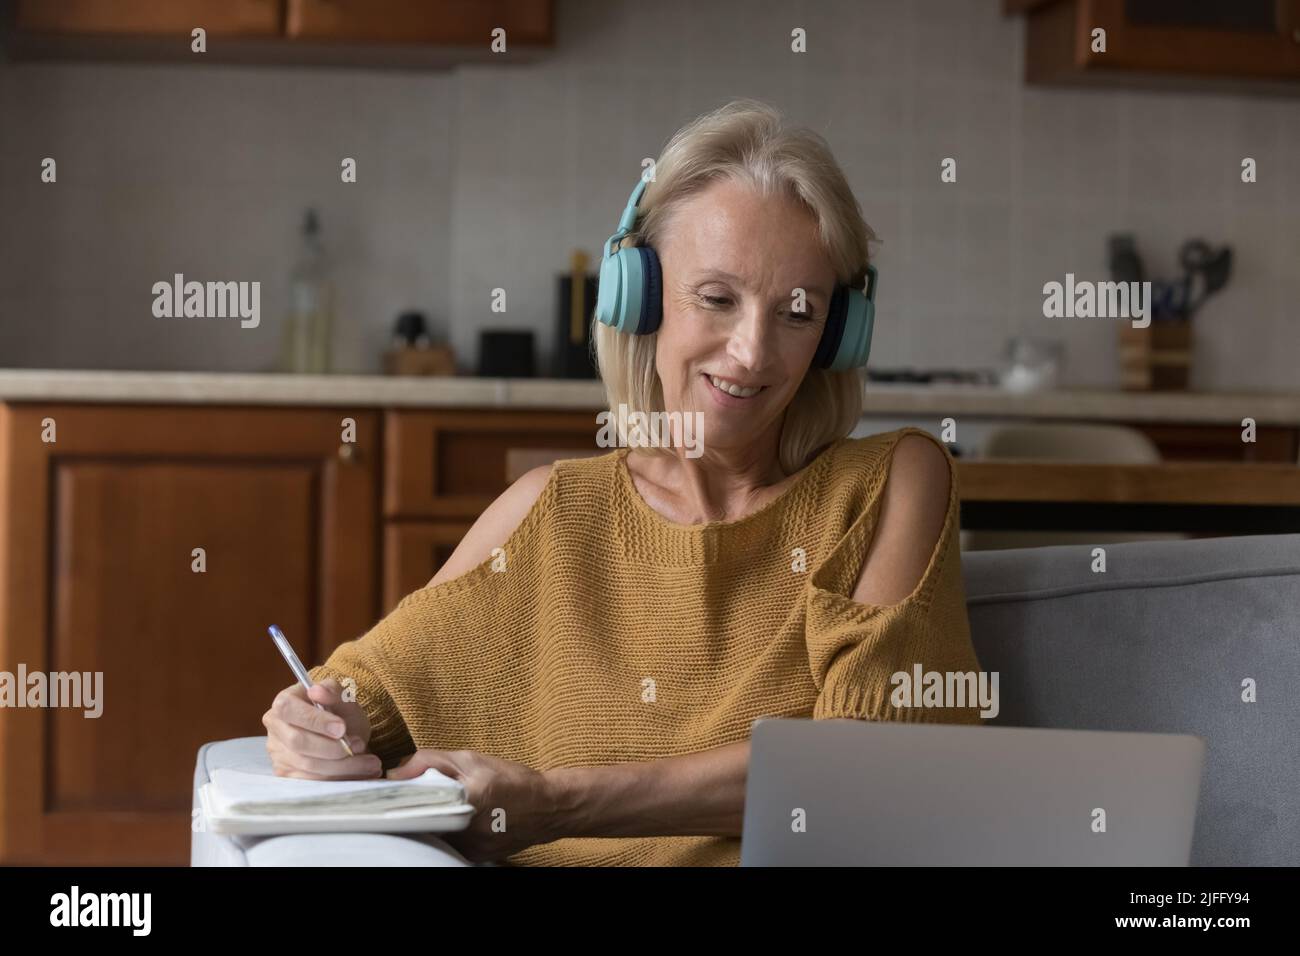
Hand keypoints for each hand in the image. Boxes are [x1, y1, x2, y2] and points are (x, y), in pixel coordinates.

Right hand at [263, 678, 381, 779]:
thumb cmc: (341, 713)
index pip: (289, 710)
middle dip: (333, 747)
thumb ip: (333, 690)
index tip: (342, 728)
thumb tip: (317, 690)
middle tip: (360, 745)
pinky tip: (361, 772)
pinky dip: (340, 778)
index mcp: (284, 703)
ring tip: (370, 762)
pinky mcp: (289, 775)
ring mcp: (279, 754)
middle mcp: (276, 729)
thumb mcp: (343, 698)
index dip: (315, 720)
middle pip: (298, 742)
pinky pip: (313, 781)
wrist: (345, 736)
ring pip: (308, 765)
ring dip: (343, 766)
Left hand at [387, 750, 562, 861]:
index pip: (415, 804)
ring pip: (433, 834)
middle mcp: (466, 829)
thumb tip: (396, 773)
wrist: (548, 808)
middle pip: (421, 821)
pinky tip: (454, 819)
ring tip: (437, 805)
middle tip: (415, 795)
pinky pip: (448, 843)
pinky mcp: (474, 857)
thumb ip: (431, 761)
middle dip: (414, 808)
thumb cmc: (513, 779)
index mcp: (465, 800)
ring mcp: (469, 847)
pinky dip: (445, 831)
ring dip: (429, 820)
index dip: (400, 797)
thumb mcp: (472, 759)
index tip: (391, 790)